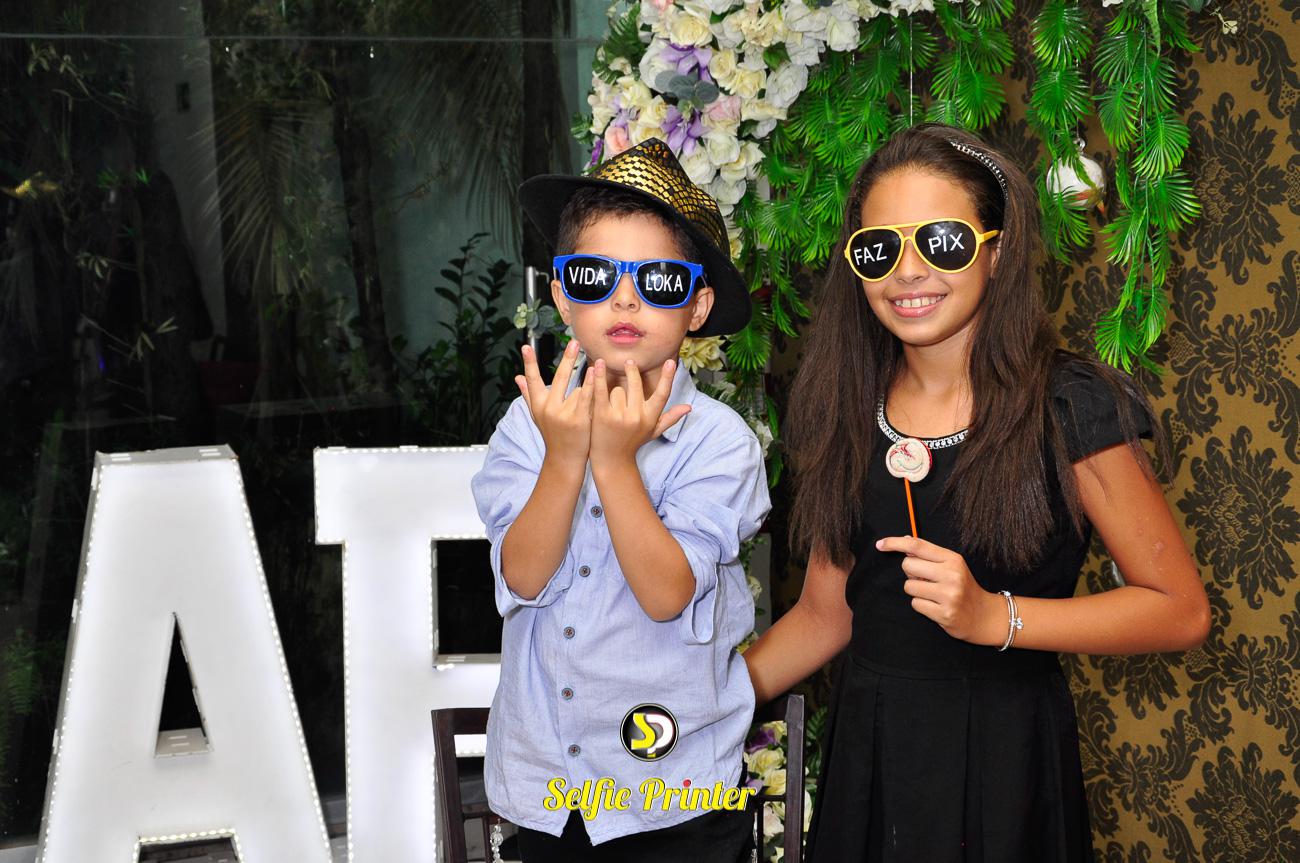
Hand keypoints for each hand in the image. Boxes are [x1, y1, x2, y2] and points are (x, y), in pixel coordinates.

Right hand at [515, 340, 593, 469]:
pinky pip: (586, 396)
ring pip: (578, 389)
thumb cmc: (554, 435)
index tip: (526, 346)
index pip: (533, 380)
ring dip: (584, 396)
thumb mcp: (538, 416)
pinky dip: (591, 385)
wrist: (565, 460)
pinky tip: (595, 372)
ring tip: (583, 410)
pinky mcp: (578, 419)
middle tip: (575, 342)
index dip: (529, 363)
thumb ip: (529, 395)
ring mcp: (563, 414)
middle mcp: (548, 408)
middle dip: (568, 358)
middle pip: (560, 377)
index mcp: (538, 405)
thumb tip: (517, 378)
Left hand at [590, 357, 690, 467]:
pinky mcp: (602, 415)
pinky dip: (598, 377)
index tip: (670, 361)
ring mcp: (619, 416)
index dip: (667, 377)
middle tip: (629, 362)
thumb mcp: (653, 432)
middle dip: (632, 371)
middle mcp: (636, 417)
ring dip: (613, 393)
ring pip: (617, 389)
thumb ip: (670, 418)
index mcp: (650, 418)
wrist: (611, 460)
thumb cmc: (633, 442)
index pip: (662, 394)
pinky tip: (597, 365)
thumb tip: (689, 407)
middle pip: (636, 385)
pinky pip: (601, 391)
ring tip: (610, 405)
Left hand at [876, 535, 1004, 645]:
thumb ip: (929, 555)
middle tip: (926, 579)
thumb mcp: (951, 565)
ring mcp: (948, 595)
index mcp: (952, 559)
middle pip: (908, 565)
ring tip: (933, 594)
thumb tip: (905, 541)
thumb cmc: (963, 587)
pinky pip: (916, 604)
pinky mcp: (944, 613)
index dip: (895, 543)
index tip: (880, 545)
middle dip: (911, 573)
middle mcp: (951, 575)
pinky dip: (921, 605)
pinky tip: (935, 606)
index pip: (917, 545)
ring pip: (909, 586)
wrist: (984, 615)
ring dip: (916, 591)